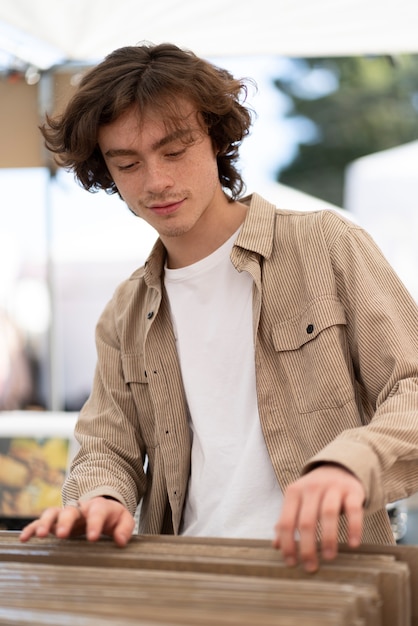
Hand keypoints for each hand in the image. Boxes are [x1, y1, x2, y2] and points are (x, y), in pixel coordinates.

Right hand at [19, 496, 134, 546]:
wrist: (99, 508)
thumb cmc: (112, 517)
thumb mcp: (123, 519)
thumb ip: (125, 528)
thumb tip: (120, 541)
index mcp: (98, 507)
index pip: (97, 512)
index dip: (95, 524)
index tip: (93, 537)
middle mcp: (79, 509)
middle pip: (71, 511)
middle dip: (66, 521)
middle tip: (63, 534)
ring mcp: (64, 515)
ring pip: (52, 513)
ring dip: (46, 523)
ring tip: (41, 535)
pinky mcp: (54, 522)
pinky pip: (40, 522)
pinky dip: (32, 528)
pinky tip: (25, 539)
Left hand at [273, 465, 364, 571]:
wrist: (338, 467)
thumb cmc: (314, 492)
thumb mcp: (297, 501)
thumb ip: (287, 520)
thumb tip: (276, 545)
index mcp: (293, 492)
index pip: (286, 521)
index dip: (287, 544)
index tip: (291, 562)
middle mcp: (311, 488)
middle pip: (306, 520)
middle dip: (308, 547)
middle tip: (310, 566)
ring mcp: (332, 488)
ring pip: (328, 514)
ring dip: (328, 538)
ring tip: (329, 557)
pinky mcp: (352, 491)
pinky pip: (353, 510)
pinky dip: (353, 527)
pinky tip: (353, 544)